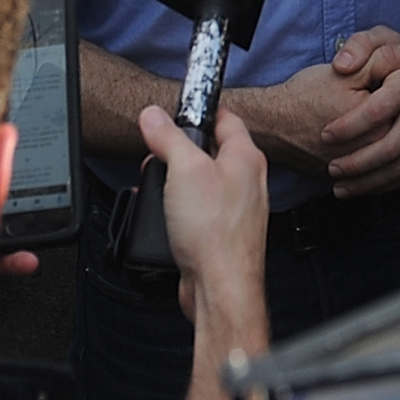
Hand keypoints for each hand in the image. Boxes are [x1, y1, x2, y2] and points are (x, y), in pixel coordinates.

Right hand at [144, 107, 268, 320]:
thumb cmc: (215, 233)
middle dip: (178, 151)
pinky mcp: (220, 233)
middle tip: (158, 154)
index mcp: (245, 158)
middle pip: (209, 151)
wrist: (220, 288)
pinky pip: (196, 211)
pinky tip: (162, 215)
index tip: (177, 111)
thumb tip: (154, 115)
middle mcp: (245, 182)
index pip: (225, 118)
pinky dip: (176, 209)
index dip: (200, 111)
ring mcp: (234, 210)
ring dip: (174, 182)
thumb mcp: (184, 169)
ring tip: (158, 186)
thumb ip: (169, 137)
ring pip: (200, 182)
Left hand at [316, 24, 399, 194]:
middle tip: (331, 169)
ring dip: (370, 182)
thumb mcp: (380, 36)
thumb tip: (341, 66)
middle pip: (391, 147)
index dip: (349, 127)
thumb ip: (357, 46)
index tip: (324, 135)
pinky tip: (365, 187)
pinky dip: (388, 184)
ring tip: (341, 187)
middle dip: (357, 164)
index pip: (377, 111)